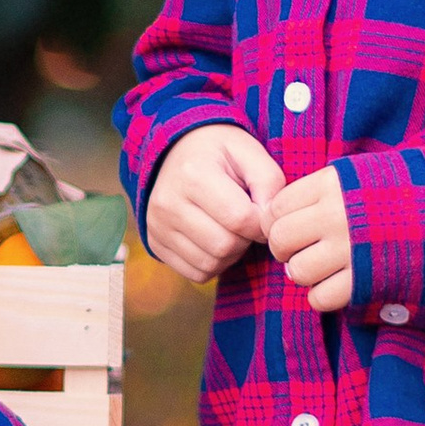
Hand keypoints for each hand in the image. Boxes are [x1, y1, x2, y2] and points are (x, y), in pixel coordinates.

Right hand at [145, 125, 283, 283]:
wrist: (176, 151)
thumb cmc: (219, 153)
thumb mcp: (249, 152)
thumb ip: (269, 182)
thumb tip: (269, 223)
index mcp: (193, 174)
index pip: (241, 219)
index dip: (262, 222)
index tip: (262, 210)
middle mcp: (168, 202)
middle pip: (225, 246)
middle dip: (246, 240)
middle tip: (246, 221)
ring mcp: (157, 226)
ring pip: (211, 264)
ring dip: (231, 254)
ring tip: (231, 229)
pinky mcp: (155, 244)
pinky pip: (196, 274)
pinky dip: (214, 264)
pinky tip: (214, 240)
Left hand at [269, 166, 355, 312]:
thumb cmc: (404, 191)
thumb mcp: (361, 174)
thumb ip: (324, 188)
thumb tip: (285, 209)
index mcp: (331, 184)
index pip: (276, 207)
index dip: (276, 221)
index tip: (288, 226)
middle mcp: (335, 216)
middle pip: (280, 240)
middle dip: (284, 249)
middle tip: (299, 251)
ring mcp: (350, 249)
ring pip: (298, 271)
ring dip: (305, 274)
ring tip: (320, 269)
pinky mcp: (365, 279)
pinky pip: (320, 298)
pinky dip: (323, 296)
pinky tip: (336, 286)